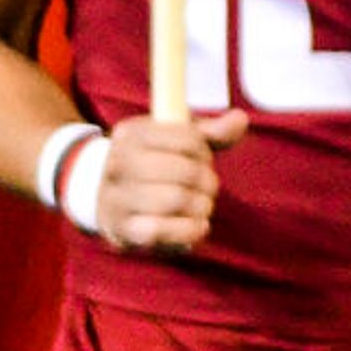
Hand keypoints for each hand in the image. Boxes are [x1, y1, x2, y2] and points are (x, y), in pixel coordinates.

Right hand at [95, 109, 246, 254]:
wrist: (110, 202)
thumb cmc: (154, 165)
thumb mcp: (178, 141)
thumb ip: (211, 132)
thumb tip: (240, 120)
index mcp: (132, 133)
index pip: (188, 138)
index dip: (205, 152)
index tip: (202, 160)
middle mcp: (117, 163)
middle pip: (186, 171)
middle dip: (207, 181)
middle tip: (206, 188)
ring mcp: (116, 198)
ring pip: (177, 199)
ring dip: (202, 206)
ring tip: (202, 206)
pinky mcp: (122, 230)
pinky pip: (162, 230)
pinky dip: (189, 230)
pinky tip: (197, 226)